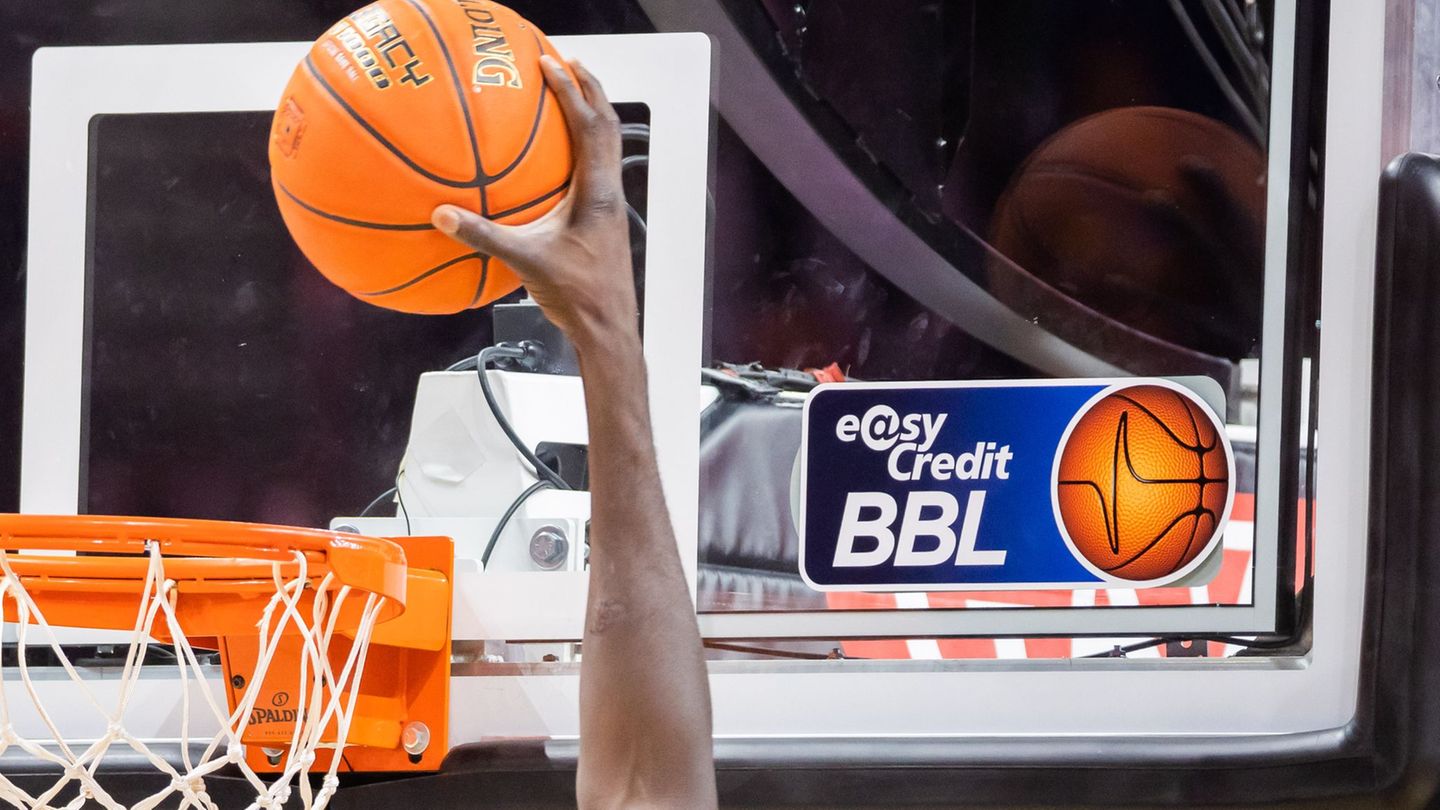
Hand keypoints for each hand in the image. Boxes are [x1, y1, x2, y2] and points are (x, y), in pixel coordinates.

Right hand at [432, 55, 635, 348]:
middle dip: (588, 88)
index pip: (590, 127)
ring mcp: (609, 206)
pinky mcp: (603, 220)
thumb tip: (442, 215)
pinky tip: (555, 155)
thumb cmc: (578, 296)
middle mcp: (609, 192)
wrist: (609, 328)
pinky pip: (594, 170)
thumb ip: (484, 236)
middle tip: (565, 61)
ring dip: (589, 115)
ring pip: (606, 146)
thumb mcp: (527, 261)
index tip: (550, 62)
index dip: (571, 90)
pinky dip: (580, 147)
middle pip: (607, 125)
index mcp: (597, 193)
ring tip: (566, 93)